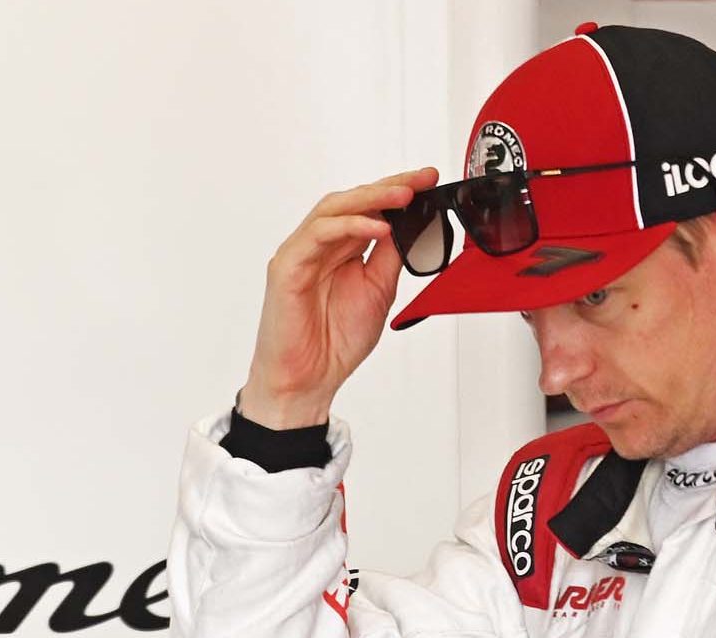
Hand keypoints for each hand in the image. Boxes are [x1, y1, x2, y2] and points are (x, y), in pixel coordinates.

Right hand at [239, 167, 438, 428]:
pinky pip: (319, 235)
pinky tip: (377, 228)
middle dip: (389, 187)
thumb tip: (409, 224)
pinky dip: (349, 227)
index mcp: (340, 250)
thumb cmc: (335, 342)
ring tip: (403, 196)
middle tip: (420, 180)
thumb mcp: (379, 290)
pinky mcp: (288, 266)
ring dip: (371, 199)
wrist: (309, 380)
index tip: (428, 181)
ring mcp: (301, 253)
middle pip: (352, 201)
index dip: (398, 192)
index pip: (369, 209)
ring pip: (334, 209)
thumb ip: (390, 256)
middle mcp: (319, 246)